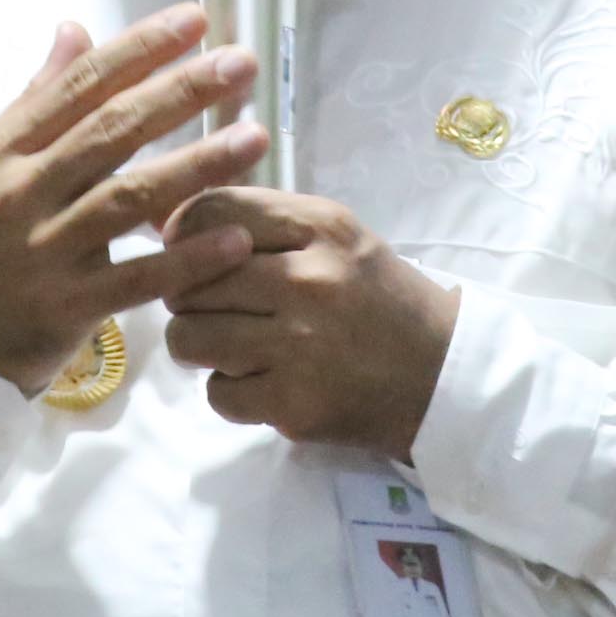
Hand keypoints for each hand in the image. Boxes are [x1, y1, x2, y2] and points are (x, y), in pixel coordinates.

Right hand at [0, 8, 271, 395]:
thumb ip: (40, 96)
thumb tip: (75, 29)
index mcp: (8, 147)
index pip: (81, 86)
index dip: (139, 49)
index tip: (194, 21)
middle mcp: (24, 190)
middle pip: (111, 131)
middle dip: (180, 93)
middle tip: (240, 65)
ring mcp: (46, 249)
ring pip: (128, 198)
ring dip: (195, 166)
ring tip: (253, 139)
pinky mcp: (67, 305)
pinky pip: (136, 279)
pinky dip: (186, 259)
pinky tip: (234, 238)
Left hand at [159, 189, 462, 458]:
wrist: (444, 374)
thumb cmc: (379, 298)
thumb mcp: (336, 236)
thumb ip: (263, 222)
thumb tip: (170, 225)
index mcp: (320, 227)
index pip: (211, 212)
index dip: (183, 234)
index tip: (187, 252)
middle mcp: (308, 281)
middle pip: (190, 282)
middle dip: (189, 299)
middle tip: (215, 309)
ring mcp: (300, 346)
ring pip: (190, 339)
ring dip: (200, 345)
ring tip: (231, 346)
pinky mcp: (295, 404)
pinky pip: (217, 393)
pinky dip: (231, 391)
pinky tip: (263, 380)